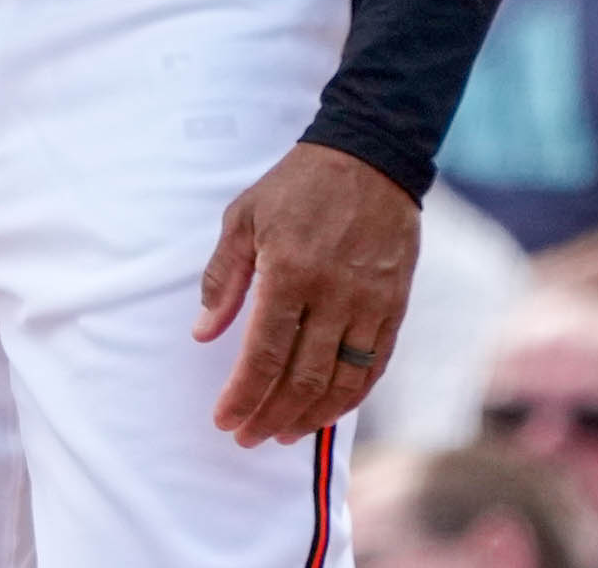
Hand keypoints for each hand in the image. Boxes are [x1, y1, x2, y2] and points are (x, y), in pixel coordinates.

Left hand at [193, 141, 416, 445]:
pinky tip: (328, 411)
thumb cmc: (295, 188)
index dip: (244, 395)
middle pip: (302, 376)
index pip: (264, 353)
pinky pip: (374, 365)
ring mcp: (369, 304)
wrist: (369, 161)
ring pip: (342, 380)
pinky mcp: (394, 307)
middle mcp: (332, 295)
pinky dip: (351, 396)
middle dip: (272, 415)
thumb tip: (203, 332)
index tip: (225, 420)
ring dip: (311, 416)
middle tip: (247, 437)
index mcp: (289, 272)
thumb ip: (223, 278)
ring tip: (283, 434)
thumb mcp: (244, 220)